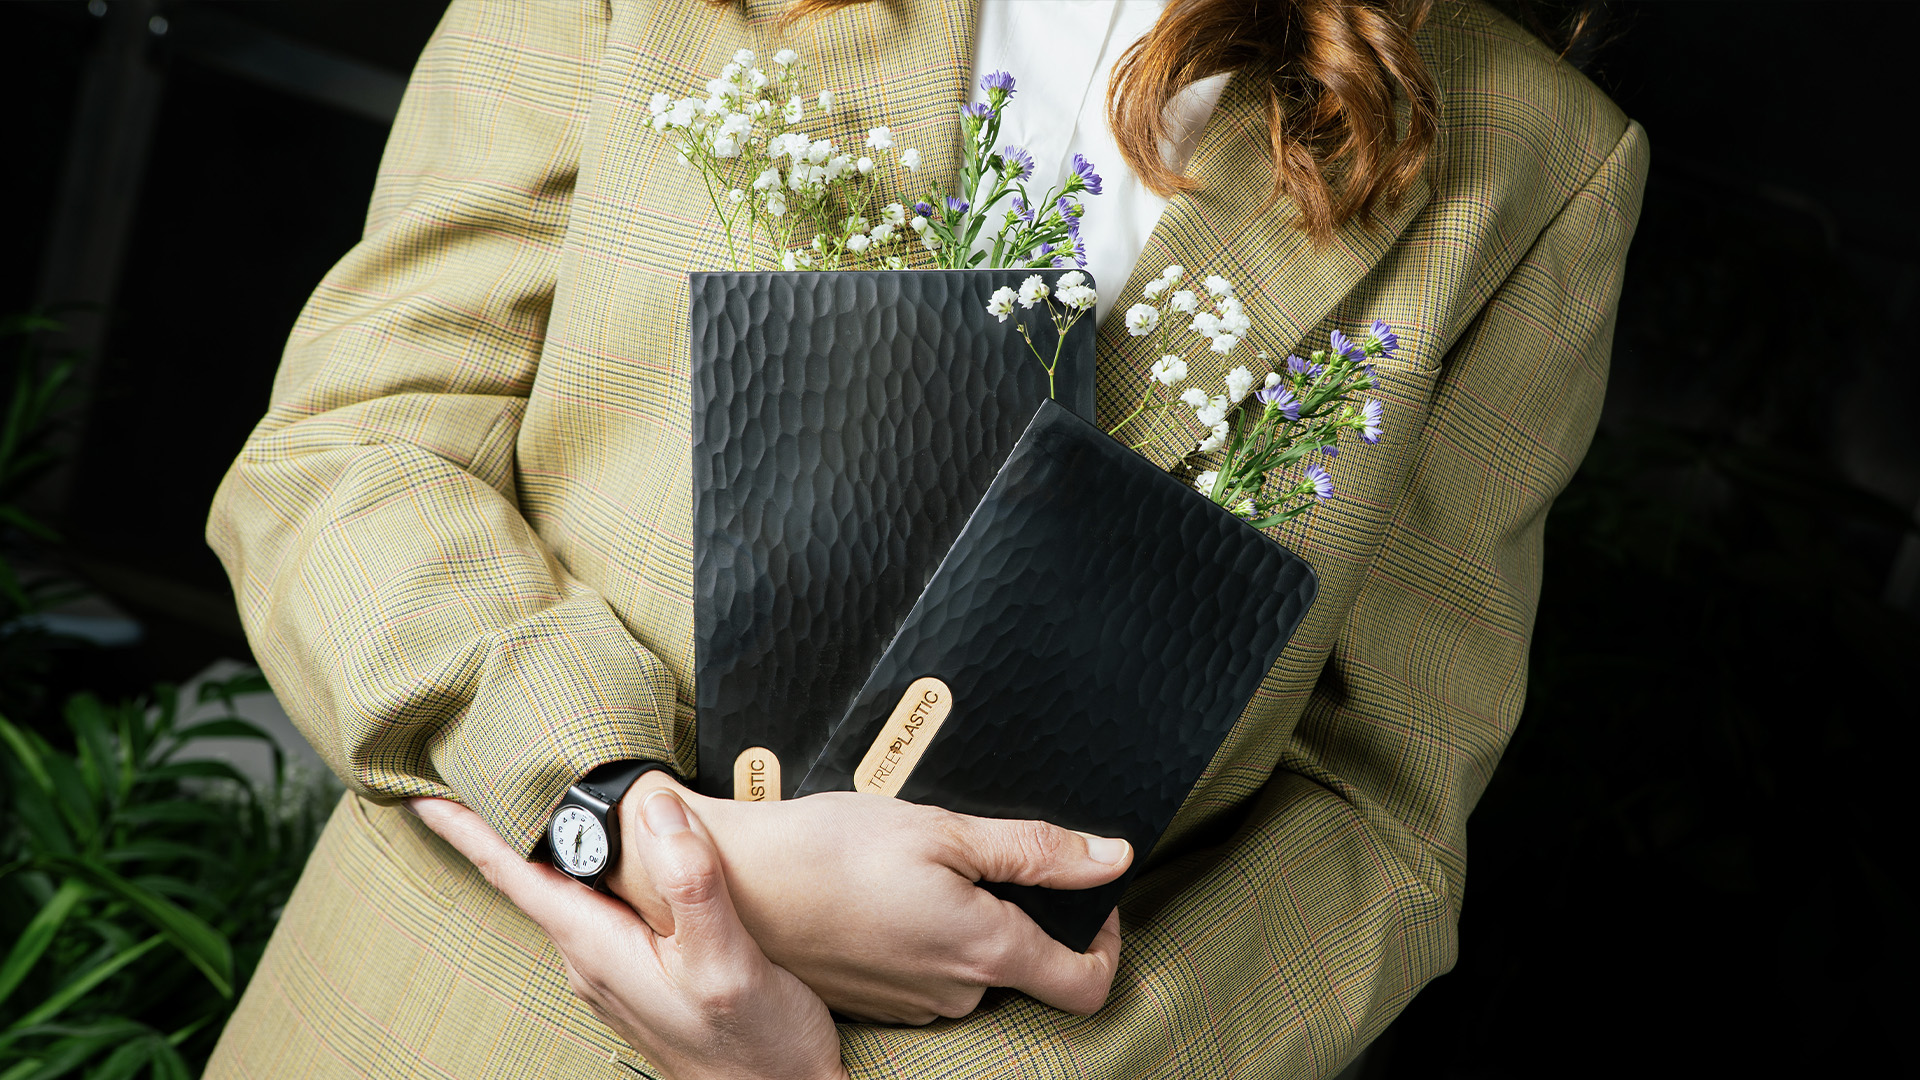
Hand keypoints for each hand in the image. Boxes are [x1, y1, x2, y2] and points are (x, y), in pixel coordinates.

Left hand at [411, 792, 846, 1079]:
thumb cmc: (754, 1044)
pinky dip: (593, 867)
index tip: (422, 793)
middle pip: (534, 873)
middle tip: (478, 767)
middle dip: (503, 821)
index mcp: (597, 946)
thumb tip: (658, 808)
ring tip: (537, 794)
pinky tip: (611, 853)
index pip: (514, 873)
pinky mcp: (644, 970)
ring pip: (570, 888)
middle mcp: (593, 957)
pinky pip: (602, 905)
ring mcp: (616, 968)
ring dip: (551, 843)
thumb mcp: (725, 962)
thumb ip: (691, 884)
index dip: (466, 830)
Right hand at [613, 773, 1128, 1025]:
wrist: (733, 883)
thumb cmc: (832, 848)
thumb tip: (1113, 858)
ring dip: (964, 920)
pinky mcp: (875, 1001)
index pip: (1086, 983)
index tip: (1090, 895)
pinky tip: (884, 893)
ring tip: (917, 865)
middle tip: (977, 852)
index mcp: (985, 950)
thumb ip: (1037, 850)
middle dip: (1018, 911)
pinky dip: (922, 936)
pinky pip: (926, 975)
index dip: (1105, 941)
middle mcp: (956, 993)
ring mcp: (912, 1004)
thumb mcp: (945, 829)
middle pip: (1026, 966)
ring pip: (972, 969)